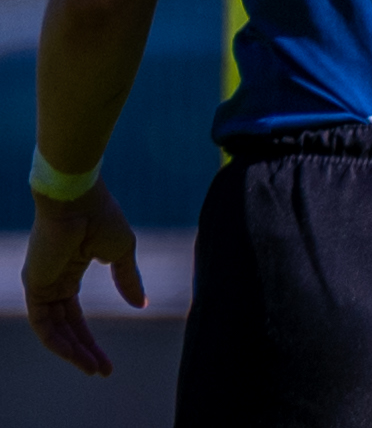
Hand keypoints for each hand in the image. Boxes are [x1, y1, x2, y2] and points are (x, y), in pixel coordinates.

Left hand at [23, 181, 144, 373]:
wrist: (79, 196)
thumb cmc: (101, 214)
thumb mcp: (121, 251)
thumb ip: (127, 279)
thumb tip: (141, 305)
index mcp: (70, 271)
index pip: (75, 316)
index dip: (90, 339)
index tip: (108, 361)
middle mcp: (52, 282)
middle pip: (66, 328)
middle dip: (84, 352)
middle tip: (103, 371)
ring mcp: (42, 285)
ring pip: (54, 331)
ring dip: (73, 352)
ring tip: (94, 368)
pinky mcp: (34, 285)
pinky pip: (43, 324)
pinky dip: (58, 342)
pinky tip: (76, 354)